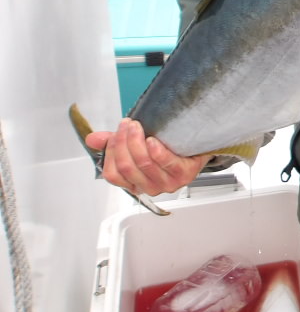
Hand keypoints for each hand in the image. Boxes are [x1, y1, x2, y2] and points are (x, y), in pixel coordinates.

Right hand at [84, 118, 210, 196]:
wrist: (196, 146)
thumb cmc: (165, 147)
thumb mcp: (136, 144)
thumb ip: (112, 142)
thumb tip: (91, 139)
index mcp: (134, 183)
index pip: (112, 174)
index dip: (110, 153)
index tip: (114, 133)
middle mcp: (149, 187)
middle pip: (127, 166)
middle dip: (123, 142)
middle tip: (126, 124)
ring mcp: (167, 183)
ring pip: (144, 164)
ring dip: (136, 142)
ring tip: (136, 126)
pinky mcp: (184, 175)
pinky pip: (166, 164)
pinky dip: (157, 151)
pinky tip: (153, 140)